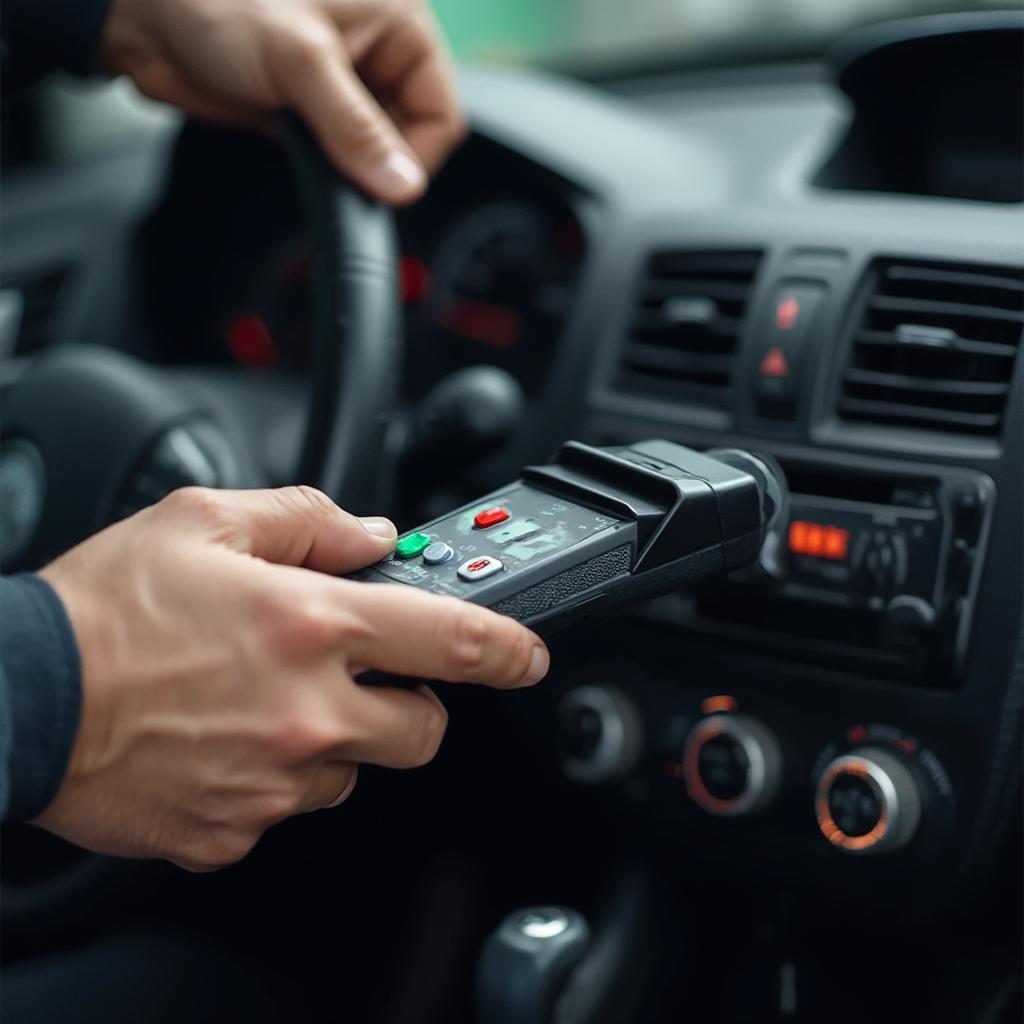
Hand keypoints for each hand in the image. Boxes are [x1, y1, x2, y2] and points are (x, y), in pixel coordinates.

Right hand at [37, 486, 547, 870]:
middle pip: (424, 729)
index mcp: (311, 624)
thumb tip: (372, 535)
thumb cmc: (105, 608)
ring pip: (356, 771)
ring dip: (335, 739)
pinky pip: (290, 806)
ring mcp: (273, 779)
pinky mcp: (235, 827)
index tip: (527, 656)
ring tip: (266, 702)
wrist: (19, 696)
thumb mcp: (205, 521)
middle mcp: (305, 709)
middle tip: (369, 678)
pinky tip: (226, 740)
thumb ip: (308, 521)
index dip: (508, 648)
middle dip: (415, 704)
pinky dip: (276, 777)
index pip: (451, 640)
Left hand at [98, 0, 464, 203]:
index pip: (440, 112)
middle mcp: (377, 52)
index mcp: (398, 22)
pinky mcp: (313, 111)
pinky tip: (295, 145)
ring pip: (374, 151)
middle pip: (411, 136)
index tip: (382, 183)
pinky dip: (323, 166)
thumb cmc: (217, 1)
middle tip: (339, 164)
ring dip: (348, 164)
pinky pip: (339, 156)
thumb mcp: (300, 61)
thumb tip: (403, 184)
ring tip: (308, 142)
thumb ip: (356, 128)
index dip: (416, 155)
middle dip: (379, 159)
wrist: (145, 17)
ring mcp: (344, 85)